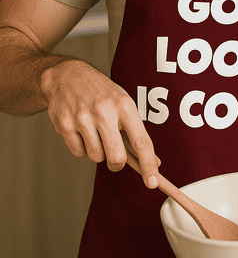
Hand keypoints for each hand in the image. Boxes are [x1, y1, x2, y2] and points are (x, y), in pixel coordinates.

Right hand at [41, 58, 159, 187]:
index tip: (153, 182)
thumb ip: (135, 132)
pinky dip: (82, 148)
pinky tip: (81, 130)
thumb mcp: (122, 103)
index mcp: (124, 105)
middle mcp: (104, 111)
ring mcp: (82, 118)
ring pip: (96, 157)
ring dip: (98, 152)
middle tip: (115, 158)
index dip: (148, 164)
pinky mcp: (64, 124)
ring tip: (95, 132)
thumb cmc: (100, 92)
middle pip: (116, 157)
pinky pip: (78, 152)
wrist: (67, 75)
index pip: (141, 141)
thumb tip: (153, 162)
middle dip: (117, 164)